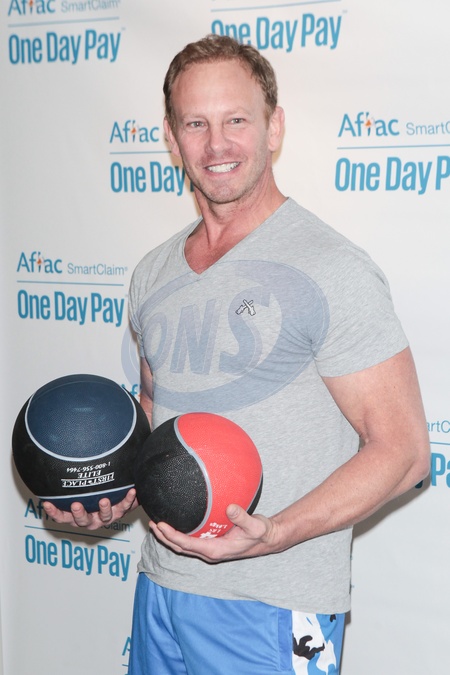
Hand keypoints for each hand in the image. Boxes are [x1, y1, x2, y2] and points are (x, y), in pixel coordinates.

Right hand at [43, 488, 137, 530]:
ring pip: (105, 517)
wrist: (121, 499)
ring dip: (104, 509)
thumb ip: (74, 484)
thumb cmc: (96, 493)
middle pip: (83, 521)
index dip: (54, 512)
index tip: (47, 503)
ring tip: (104, 500)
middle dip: (79, 514)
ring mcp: (107, 517)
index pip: (63, 517)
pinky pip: (125, 506)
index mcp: (79, 516)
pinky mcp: (121, 512)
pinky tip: (131, 491)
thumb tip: (61, 464)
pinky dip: (128, 499)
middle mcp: (92, 519)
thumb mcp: (83, 492)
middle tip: (76, 505)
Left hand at [149, 504, 281, 562]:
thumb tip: (230, 508)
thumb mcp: (256, 525)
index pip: (188, 544)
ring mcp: (210, 549)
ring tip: (156, 525)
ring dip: (169, 537)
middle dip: (164, 537)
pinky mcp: (211, 543)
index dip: (172, 536)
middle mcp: (210, 552)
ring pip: (183, 546)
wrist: (267, 539)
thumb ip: (243, 517)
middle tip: (151, 523)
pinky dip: (179, 534)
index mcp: (216, 550)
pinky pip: (190, 541)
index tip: (161, 525)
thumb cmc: (261, 533)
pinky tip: (175, 524)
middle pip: (180, 547)